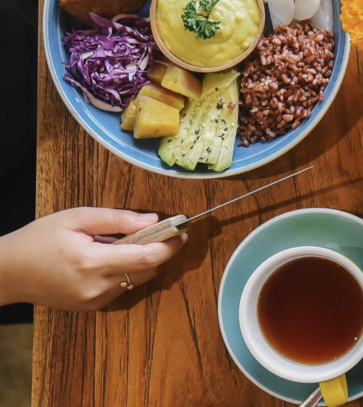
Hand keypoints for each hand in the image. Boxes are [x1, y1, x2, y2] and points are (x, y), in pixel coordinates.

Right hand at [0, 208, 185, 310]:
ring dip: (141, 262)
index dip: (170, 245)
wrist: (8, 272)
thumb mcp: (77, 218)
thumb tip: (152, 220)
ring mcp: (94, 301)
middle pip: (148, 271)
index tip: (182, 231)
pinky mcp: (92, 307)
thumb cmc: (39, 240)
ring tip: (120, 243)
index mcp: (93, 263)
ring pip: (137, 281)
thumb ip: (117, 219)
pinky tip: (108, 259)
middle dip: (159, 251)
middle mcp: (97, 287)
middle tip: (158, 230)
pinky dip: (126, 272)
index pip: (147, 258)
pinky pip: (123, 288)